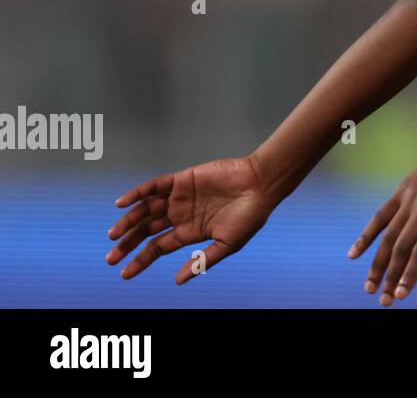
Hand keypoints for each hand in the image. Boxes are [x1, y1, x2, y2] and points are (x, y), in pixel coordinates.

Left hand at [107, 155, 277, 283]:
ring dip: (128, 221)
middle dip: (127, 243)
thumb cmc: (250, 216)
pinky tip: (123, 203)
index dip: (140, 260)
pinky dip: (137, 194)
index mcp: (190, 232)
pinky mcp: (183, 180)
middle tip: (110, 256)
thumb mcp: (228, 244)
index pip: (158, 248)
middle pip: (147, 231)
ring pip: (146, 210)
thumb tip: (179, 280)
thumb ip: (202, 260)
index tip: (124, 273)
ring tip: (114, 234)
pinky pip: (154, 186)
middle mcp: (181, 215)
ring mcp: (180, 197)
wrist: (261, 184)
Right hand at [349, 147, 416, 304]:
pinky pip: (379, 216)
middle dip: (391, 276)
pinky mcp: (400, 191)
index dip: (411, 274)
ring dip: (377, 264)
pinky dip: (365, 236)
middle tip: (384, 301)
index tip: (401, 295)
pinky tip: (354, 255)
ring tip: (370, 287)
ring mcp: (410, 198)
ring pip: (388, 235)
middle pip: (402, 247)